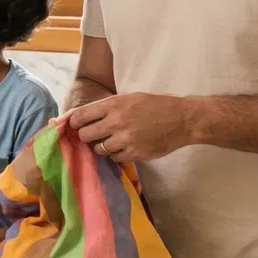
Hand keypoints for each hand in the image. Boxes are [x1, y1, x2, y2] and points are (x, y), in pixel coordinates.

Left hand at [63, 93, 194, 161]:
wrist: (182, 120)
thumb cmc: (155, 106)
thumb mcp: (129, 98)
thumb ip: (107, 108)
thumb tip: (82, 116)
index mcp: (113, 105)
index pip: (80, 116)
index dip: (74, 123)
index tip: (75, 126)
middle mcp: (116, 122)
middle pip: (85, 135)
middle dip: (86, 136)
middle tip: (93, 136)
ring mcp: (125, 139)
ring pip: (98, 149)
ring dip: (102, 147)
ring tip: (113, 141)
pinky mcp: (134, 153)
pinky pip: (114, 158)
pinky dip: (116, 154)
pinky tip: (124, 147)